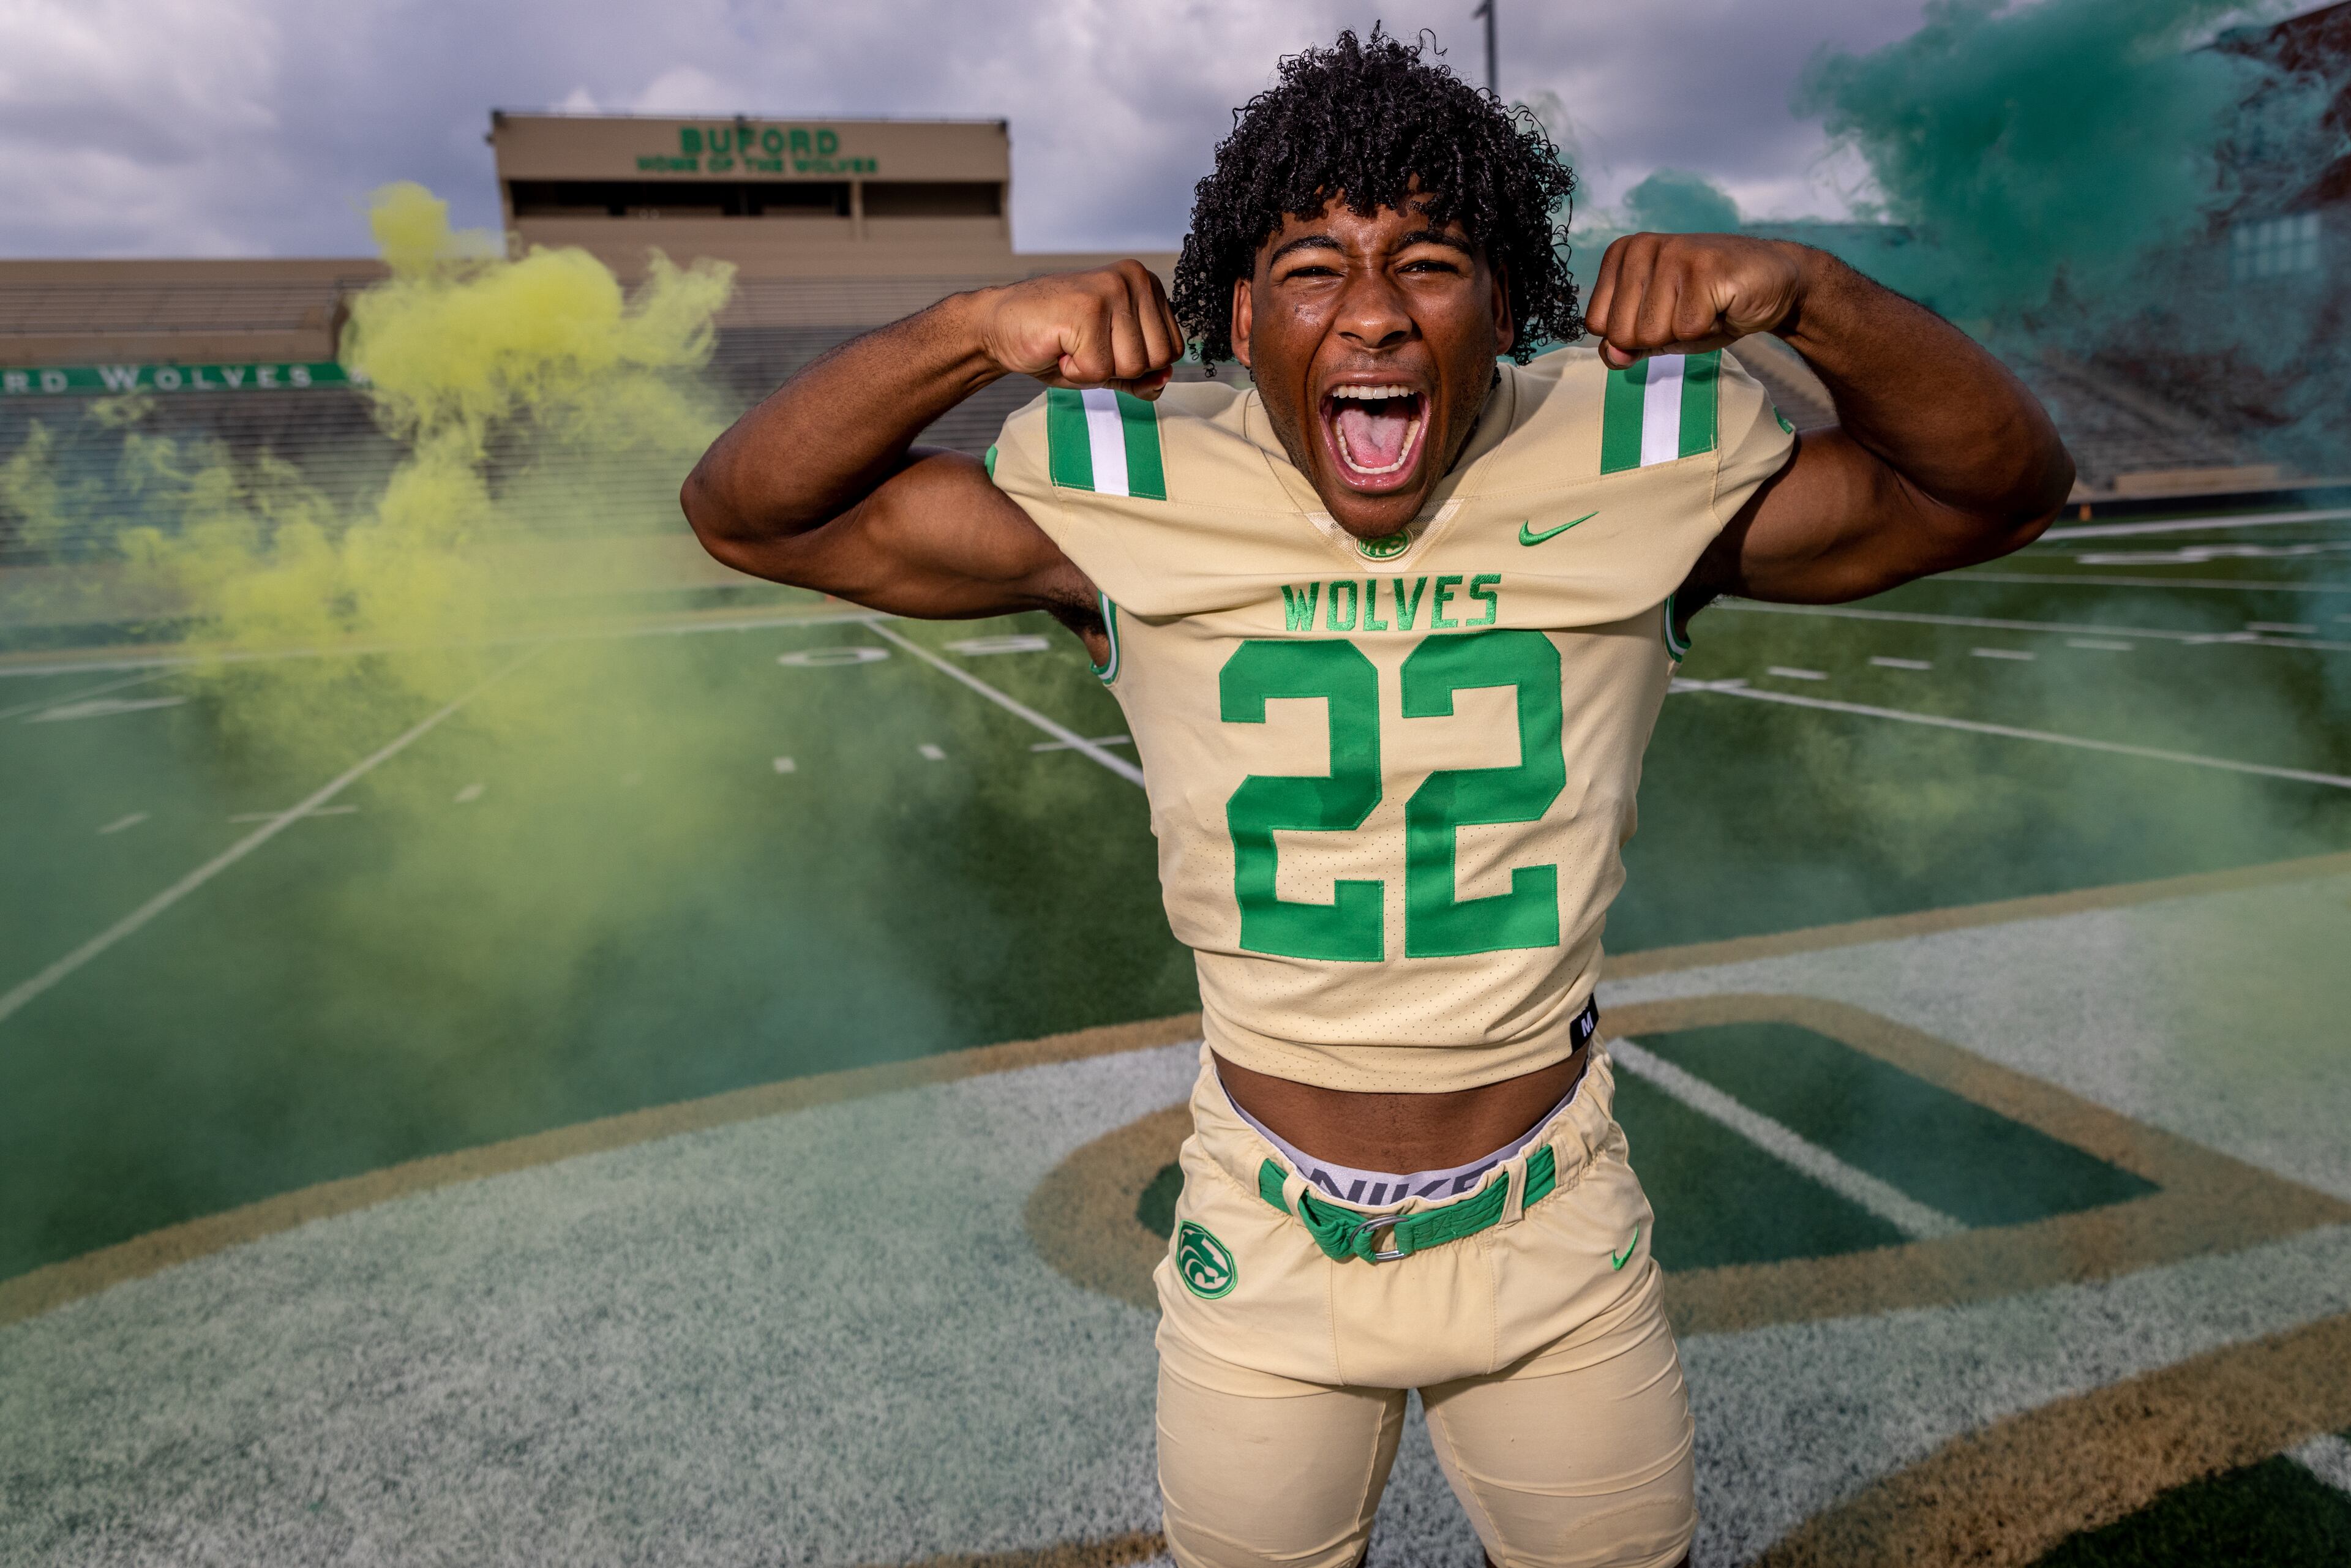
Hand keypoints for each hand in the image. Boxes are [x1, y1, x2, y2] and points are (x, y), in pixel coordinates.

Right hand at [973, 260, 1184, 398]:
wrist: (999, 326)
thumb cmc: (1055, 342)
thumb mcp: (1109, 363)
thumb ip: (1142, 375)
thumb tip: (1165, 379)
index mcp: (1147, 285)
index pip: (1173, 350)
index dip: (1137, 364)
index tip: (1103, 346)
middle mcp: (1135, 279)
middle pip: (1158, 359)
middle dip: (1119, 368)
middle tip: (1085, 347)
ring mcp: (1112, 289)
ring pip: (1132, 366)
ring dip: (1095, 370)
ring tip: (1071, 345)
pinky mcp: (1087, 308)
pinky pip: (1099, 371)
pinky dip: (1074, 372)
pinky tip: (1058, 346)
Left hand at [1582, 234, 1807, 369]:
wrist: (1772, 283)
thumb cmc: (1709, 306)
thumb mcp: (1658, 330)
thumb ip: (1626, 345)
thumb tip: (1612, 356)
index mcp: (1621, 255)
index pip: (1597, 324)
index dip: (1633, 336)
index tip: (1663, 315)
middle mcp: (1641, 247)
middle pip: (1622, 332)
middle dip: (1659, 338)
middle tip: (1688, 312)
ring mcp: (1673, 253)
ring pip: (1653, 333)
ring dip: (1686, 333)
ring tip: (1705, 306)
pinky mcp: (1705, 267)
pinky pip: (1688, 329)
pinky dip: (1709, 328)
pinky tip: (1723, 303)